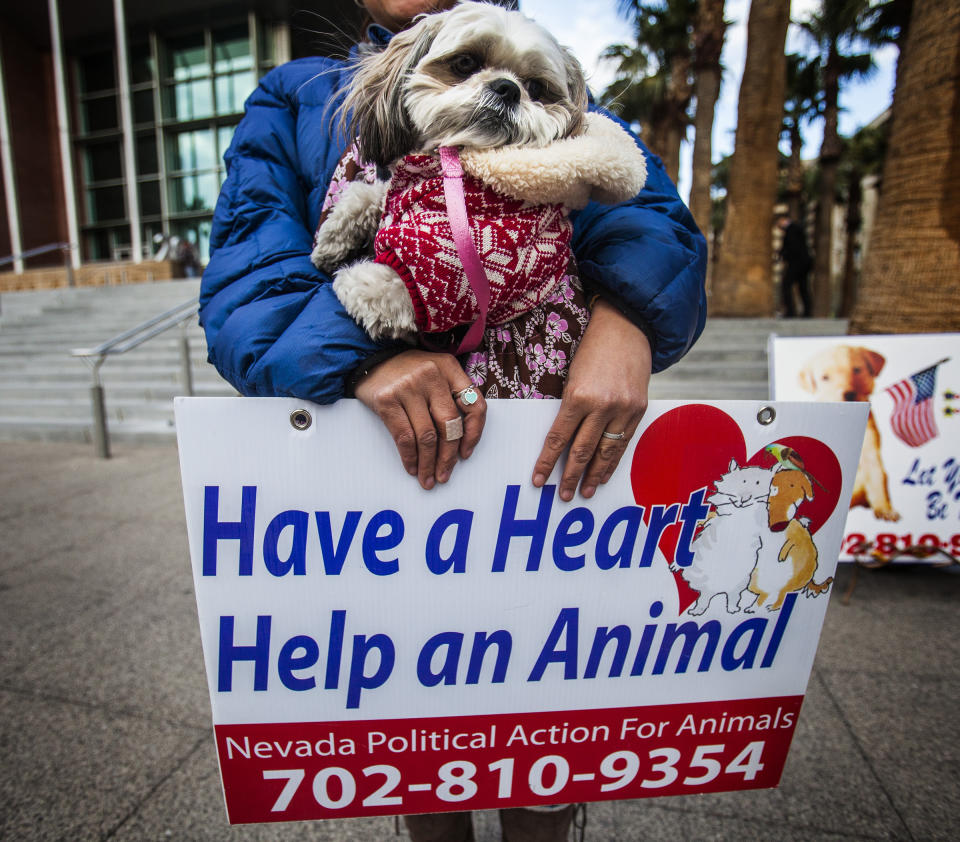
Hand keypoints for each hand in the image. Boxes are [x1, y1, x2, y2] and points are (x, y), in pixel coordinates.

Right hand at [354, 350, 485, 489]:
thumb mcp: (435, 374)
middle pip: (450, 425)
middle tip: (444, 474)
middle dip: (448, 457)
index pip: (474, 405)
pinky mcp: (387, 399)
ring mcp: (408, 386)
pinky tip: (412, 467)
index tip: (466, 453)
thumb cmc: (407, 373)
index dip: (474, 434)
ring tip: (428, 478)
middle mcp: (431, 374)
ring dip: (428, 463)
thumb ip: (450, 397)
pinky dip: (410, 457)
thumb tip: (460, 443)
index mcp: (449, 367)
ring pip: (427, 435)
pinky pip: (404, 437)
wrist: (369, 362)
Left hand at [532, 298, 650, 500]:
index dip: (548, 462)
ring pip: (606, 451)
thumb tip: (558, 441)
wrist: (627, 328)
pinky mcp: (639, 409)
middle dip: (571, 476)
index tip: (539, 480)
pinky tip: (605, 473)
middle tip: (563, 495)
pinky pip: (624, 442)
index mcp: (578, 396)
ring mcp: (624, 409)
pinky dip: (613, 460)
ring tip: (586, 491)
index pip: (558, 438)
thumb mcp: (571, 377)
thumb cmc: (591, 350)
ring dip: (595, 475)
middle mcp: (603, 406)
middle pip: (582, 450)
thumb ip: (568, 408)